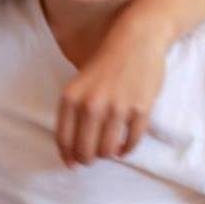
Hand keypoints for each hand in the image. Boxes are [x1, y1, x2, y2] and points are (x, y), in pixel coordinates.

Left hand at [56, 30, 166, 165]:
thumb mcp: (78, 83)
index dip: (68, 156)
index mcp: (71, 97)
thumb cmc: (105, 62)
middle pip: (85, 150)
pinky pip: (131, 141)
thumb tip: (71, 150)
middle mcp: (91, 104)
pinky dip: (127, 149)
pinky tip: (124, 147)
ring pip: (108, 150)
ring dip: (107, 154)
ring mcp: (117, 108)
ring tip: (109, 150)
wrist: (136, 40)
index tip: (72, 163)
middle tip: (92, 157)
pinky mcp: (140, 109)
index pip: (64, 139)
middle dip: (87, 159)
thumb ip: (73, 112)